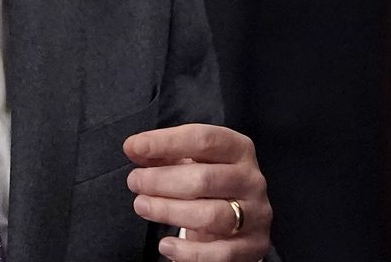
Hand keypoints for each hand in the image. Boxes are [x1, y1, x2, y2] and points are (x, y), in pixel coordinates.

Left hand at [125, 123, 269, 260]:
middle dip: (162, 180)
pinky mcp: (253, 246)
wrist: (242, 223)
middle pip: (205, 179)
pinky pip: (219, 254)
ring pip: (210, 215)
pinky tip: (165, 245)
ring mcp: (255, 215)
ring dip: (169, 211)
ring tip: (142, 206)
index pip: (204, 140)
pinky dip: (188, 252)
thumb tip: (134, 148)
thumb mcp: (192, 163)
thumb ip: (165, 154)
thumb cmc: (210, 187)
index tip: (134, 146)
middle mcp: (252, 180)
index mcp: (239, 150)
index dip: (167, 142)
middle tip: (134, 182)